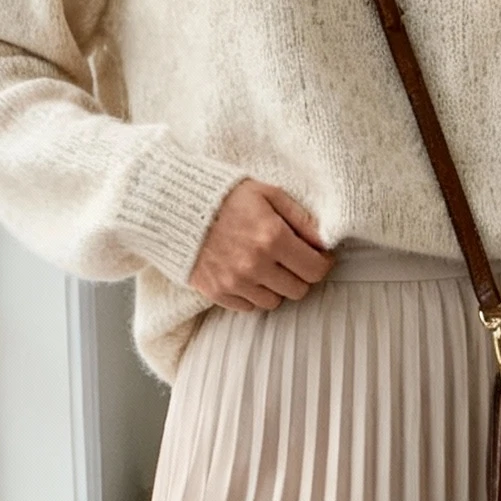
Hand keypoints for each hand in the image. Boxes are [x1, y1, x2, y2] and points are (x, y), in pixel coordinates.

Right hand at [191, 180, 334, 311]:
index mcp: (272, 237)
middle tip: (292, 260)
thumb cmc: (225, 195)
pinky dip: (253, 294)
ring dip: (276, 287)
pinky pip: (249, 307)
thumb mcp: (268, 194)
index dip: (322, 263)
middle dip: (301, 275)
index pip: (315, 270)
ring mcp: (235, 282)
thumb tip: (324, 241)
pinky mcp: (218, 293)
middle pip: (298, 290)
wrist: (176, 206)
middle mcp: (256, 265)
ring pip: (274, 302)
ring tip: (267, 266)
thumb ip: (301, 217)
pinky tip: (248, 273)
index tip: (318, 255)